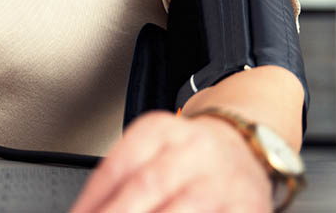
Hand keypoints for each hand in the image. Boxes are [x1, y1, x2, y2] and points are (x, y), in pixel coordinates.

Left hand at [70, 111, 270, 212]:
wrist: (245, 147)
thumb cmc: (187, 156)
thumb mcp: (150, 150)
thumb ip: (119, 179)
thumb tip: (88, 209)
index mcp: (159, 130)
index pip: (118, 167)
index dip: (94, 199)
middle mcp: (193, 149)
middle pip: (147, 186)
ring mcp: (222, 180)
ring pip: (179, 208)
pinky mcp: (247, 206)